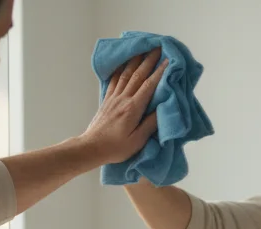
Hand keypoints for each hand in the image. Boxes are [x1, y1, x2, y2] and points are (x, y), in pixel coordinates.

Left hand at [82, 48, 167, 164]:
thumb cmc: (116, 148)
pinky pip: (114, 80)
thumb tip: (162, 108)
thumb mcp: (137, 141)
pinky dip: (120, 68)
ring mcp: (113, 98)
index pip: (148, 86)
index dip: (159, 72)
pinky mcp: (107, 100)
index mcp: (133, 108)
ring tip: (142, 49)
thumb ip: (150, 124)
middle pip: (138, 75)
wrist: (92, 148)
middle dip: (149, 60)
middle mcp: (123, 99)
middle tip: (158, 47)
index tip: (168, 60)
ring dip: (135, 60)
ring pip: (126, 74)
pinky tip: (123, 62)